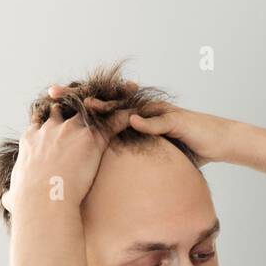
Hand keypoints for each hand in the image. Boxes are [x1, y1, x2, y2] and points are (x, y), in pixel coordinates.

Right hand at [3, 95, 131, 214]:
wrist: (43, 200)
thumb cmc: (27, 203)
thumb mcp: (15, 195)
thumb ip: (12, 194)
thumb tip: (7, 201)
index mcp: (31, 139)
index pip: (42, 120)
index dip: (50, 119)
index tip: (56, 118)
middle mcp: (51, 129)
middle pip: (65, 108)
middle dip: (77, 104)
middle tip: (89, 103)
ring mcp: (71, 131)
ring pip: (91, 109)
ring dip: (105, 104)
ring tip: (118, 99)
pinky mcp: (91, 139)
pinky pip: (112, 122)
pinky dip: (124, 116)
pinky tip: (135, 113)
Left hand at [45, 82, 231, 165]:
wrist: (218, 141)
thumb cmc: (186, 149)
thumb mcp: (150, 155)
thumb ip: (129, 155)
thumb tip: (106, 171)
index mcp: (131, 118)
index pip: (98, 111)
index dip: (74, 107)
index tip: (48, 106)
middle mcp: (141, 110)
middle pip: (105, 101)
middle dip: (78, 97)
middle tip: (52, 93)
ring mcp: (157, 113)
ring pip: (128, 107)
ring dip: (108, 106)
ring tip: (86, 107)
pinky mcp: (175, 120)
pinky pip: (157, 120)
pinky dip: (145, 121)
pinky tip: (130, 120)